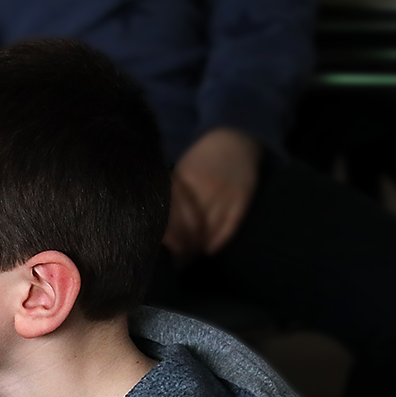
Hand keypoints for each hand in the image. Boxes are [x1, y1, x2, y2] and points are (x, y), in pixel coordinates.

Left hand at [165, 128, 259, 260]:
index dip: (165, 238)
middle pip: (188, 227)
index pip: (170, 217)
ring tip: (187, 258)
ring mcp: (224, 193)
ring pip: (208, 229)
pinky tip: (208, 250)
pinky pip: (230, 226)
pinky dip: (218, 241)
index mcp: (182, 181)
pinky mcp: (242, 197)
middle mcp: (203, 188)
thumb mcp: (179, 173)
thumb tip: (153, 226)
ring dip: (197, 247)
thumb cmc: (201, 158)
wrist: (235, 136)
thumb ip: (169, 197)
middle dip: (179, 247)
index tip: (158, 251)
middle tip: (172, 260)